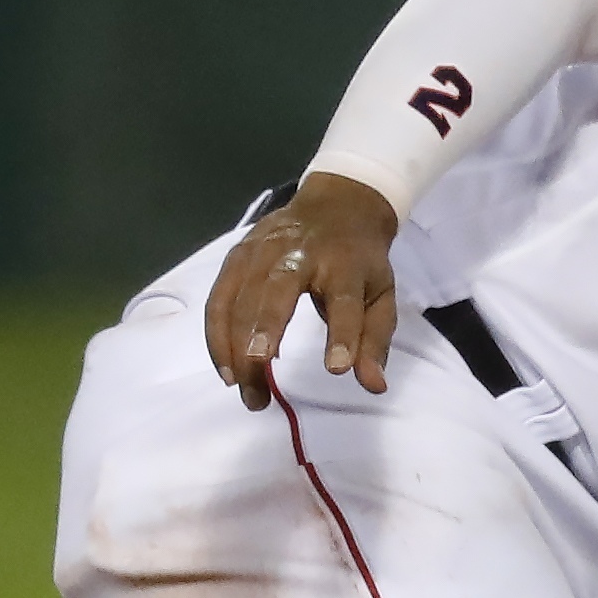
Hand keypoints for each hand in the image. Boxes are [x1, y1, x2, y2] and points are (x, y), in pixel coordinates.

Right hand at [205, 172, 400, 406]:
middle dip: (262, 341)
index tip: (336, 369)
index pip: (343, 300)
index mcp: (343, 263)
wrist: (337, 205)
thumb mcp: (381, 296)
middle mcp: (298, 253)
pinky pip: (218, 298)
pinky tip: (226, 368)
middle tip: (259, 392)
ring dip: (232, 348)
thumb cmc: (360, 261)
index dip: (341, 335)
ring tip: (242, 389)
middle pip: (275, 296)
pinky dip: (216, 334)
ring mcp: (261, 251)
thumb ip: (375, 341)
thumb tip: (373, 386)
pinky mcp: (237, 254)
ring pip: (237, 300)